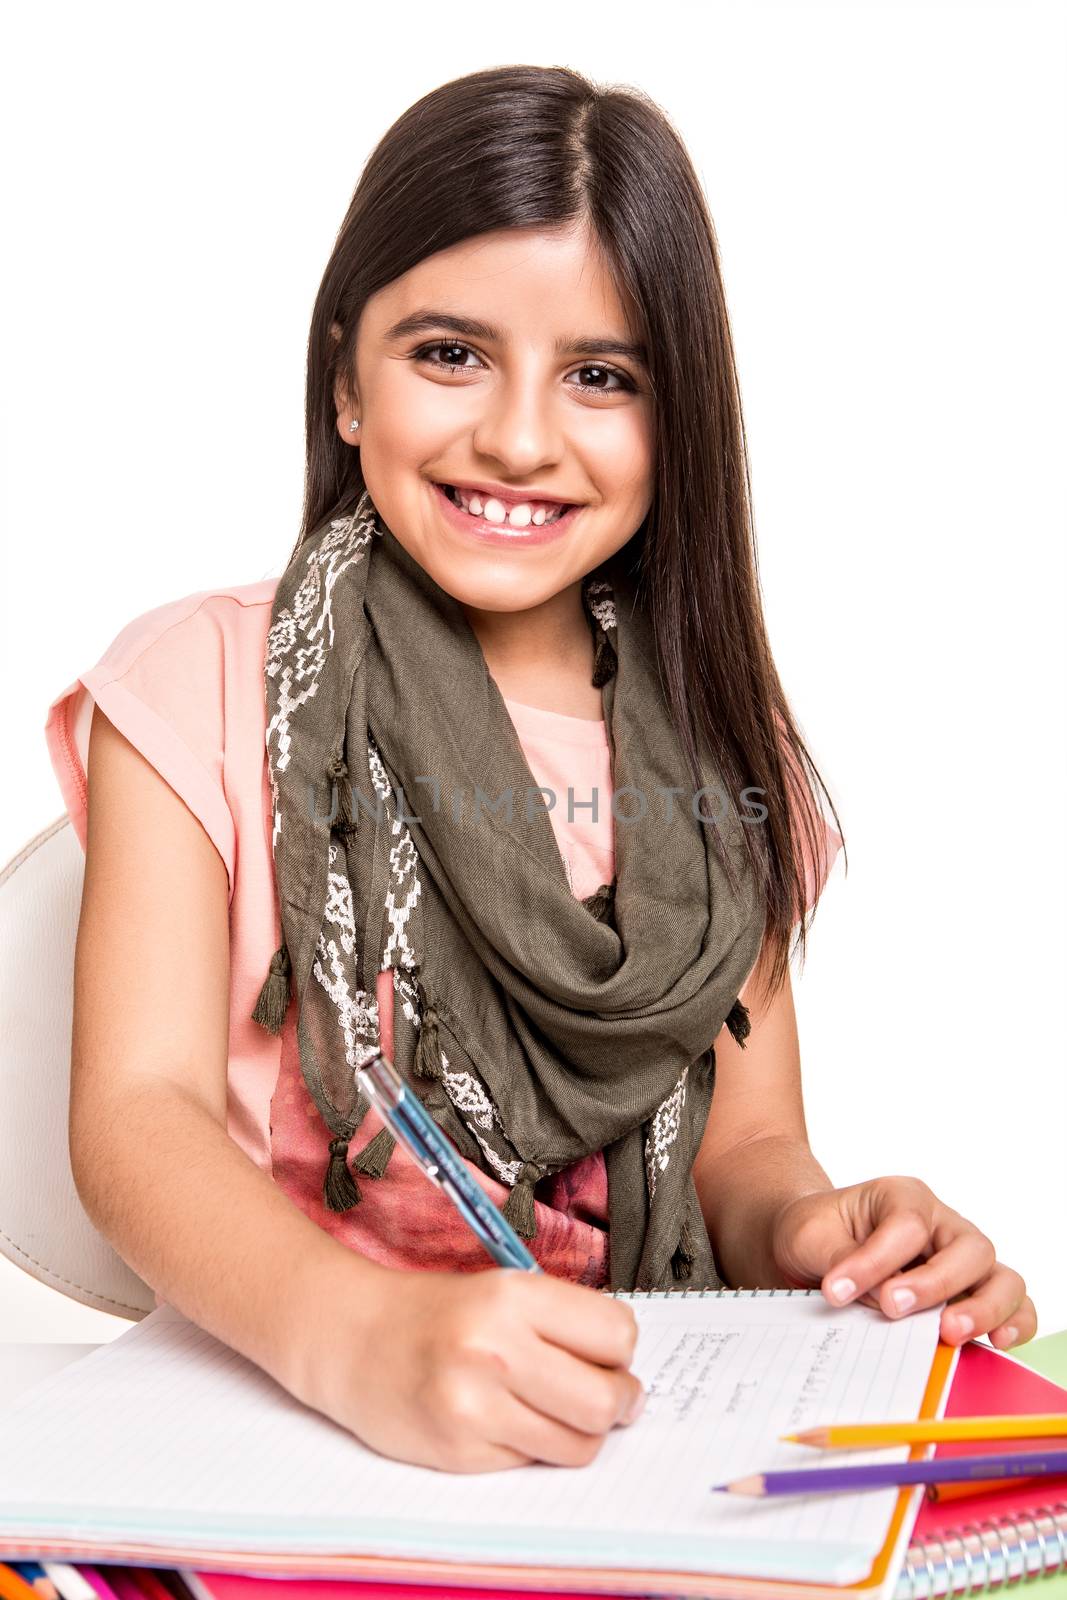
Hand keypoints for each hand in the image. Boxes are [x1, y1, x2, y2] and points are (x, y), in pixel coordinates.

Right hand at [306, 1260, 646, 1472]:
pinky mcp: (459, 1453)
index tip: (611, 1355)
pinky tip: (507, 1420)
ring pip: (578, 1444)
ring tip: (558, 1410)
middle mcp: (495, 1349)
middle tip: (610, 1396)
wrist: (351, 1338)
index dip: (621, 1350)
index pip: (616, 1334)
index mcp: (513, 1296)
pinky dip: (533, 1447)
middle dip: (619, 1402)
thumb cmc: (434, 1312)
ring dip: (582, 1432)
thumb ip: (562, 1321)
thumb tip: (627, 1368)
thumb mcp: (500, 1289)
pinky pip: (532, 1463)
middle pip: (606, 1399)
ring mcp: (476, 1406)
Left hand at [770, 1175, 1036, 1350]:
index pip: (907, 1226)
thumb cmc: (816, 1233)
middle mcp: (943, 1226)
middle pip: (970, 1248)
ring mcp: (963, 1262)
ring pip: (1001, 1278)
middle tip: (894, 1309)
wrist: (813, 1248)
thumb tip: (869, 1296)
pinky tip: (995, 1343)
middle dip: (936, 1283)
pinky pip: (1014, 1308)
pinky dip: (1014, 1324)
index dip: (875, 1261)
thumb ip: (839, 1259)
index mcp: (903, 1198)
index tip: (836, 1292)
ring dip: (984, 1308)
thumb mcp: (809, 1236)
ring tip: (950, 1334)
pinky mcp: (972, 1296)